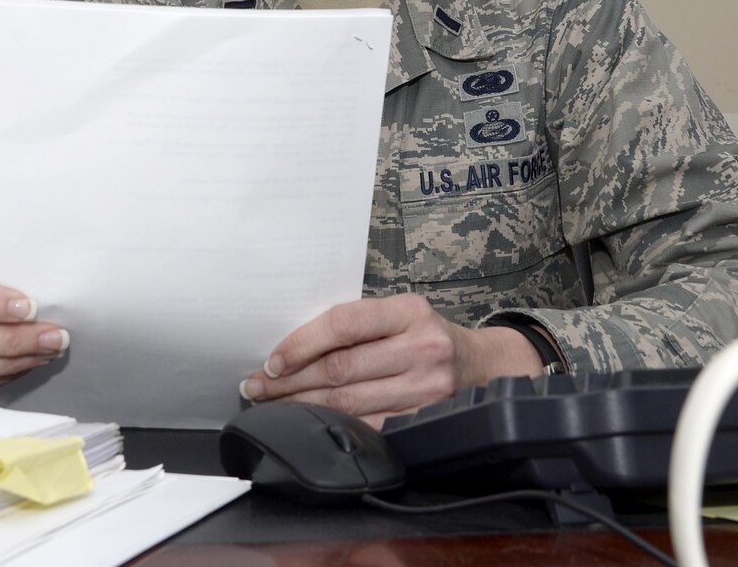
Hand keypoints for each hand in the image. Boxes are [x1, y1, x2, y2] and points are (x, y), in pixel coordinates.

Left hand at [240, 295, 544, 425]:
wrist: (480, 366)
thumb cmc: (426, 336)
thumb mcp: (401, 315)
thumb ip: (357, 325)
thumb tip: (292, 346)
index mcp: (408, 312)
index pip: (343, 324)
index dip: (301, 343)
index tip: (272, 361)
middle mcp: (420, 348)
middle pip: (340, 369)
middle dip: (289, 382)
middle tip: (256, 388)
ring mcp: (424, 388)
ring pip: (348, 402)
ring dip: (302, 406)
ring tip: (272, 406)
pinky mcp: (422, 419)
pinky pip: (366, 426)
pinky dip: (331, 426)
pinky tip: (309, 424)